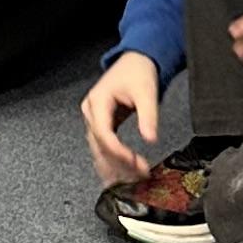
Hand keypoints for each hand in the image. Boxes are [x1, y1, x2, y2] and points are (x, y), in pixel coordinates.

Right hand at [80, 50, 160, 188]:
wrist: (136, 59)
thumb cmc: (137, 71)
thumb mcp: (146, 92)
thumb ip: (148, 116)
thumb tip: (150, 139)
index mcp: (98, 102)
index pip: (104, 134)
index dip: (119, 152)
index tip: (135, 163)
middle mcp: (91, 112)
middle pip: (100, 145)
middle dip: (117, 164)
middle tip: (136, 177)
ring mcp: (94, 118)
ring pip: (99, 149)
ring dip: (113, 166)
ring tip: (127, 183)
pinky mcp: (102, 123)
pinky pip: (104, 146)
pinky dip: (112, 160)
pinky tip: (117, 175)